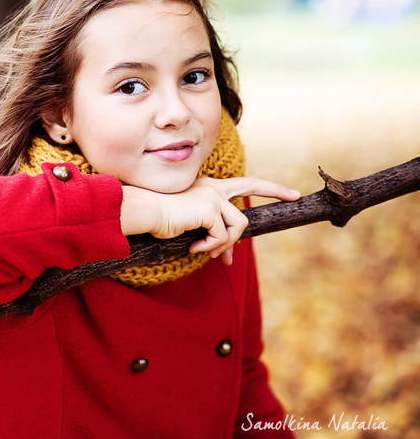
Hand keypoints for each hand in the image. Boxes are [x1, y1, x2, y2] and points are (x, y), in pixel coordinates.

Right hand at [120, 177, 299, 264]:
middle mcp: (213, 187)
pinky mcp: (209, 209)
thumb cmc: (158, 219)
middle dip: (277, 189)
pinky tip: (194, 249)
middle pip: (251, 187)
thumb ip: (209, 231)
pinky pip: (222, 236)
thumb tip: (225, 255)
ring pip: (239, 225)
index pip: (242, 183)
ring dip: (225, 244)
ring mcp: (213, 196)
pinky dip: (210, 247)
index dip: (267, 187)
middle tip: (295, 196)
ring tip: (206, 252)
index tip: (288, 192)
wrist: (143, 213)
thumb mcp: (189, 224)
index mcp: (207, 187)